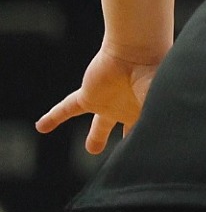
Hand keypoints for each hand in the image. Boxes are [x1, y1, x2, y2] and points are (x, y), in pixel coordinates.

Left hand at [36, 46, 165, 153]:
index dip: (143, 147)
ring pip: (99, 126)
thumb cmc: (154, 76)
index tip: (143, 161)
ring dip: (96, 138)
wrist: (137, 51)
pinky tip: (42, 126)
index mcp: (147, 113)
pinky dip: (53, 117)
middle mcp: (129, 110)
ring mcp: (108, 104)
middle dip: (129, 145)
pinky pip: (66, 109)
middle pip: (128, 133)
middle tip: (126, 159)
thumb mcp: (156, 105)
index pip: (143, 136)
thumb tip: (151, 150)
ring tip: (92, 149)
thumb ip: (152, 127)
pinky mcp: (88, 97)